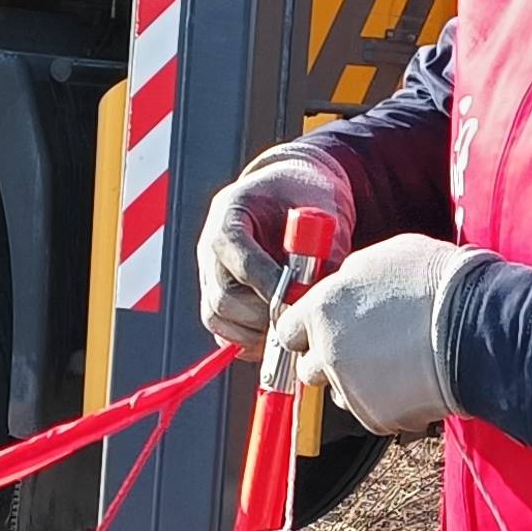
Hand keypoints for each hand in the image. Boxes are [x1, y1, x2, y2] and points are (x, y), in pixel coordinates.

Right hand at [196, 144, 351, 352]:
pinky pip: (222, 328)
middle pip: (222, 297)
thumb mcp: (320, 211)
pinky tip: (276, 338)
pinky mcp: (217, 293)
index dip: (269, 285)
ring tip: (288, 333)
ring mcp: (210, 272)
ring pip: (216, 317)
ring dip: (253, 334)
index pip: (239, 259)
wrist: (294, 190)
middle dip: (262, 316)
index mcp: (230, 212)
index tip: (297, 299)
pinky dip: (246, 340)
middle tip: (295, 322)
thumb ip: (321, 251)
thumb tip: (317, 298)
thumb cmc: (307, 195)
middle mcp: (211, 246)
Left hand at [266, 233, 469, 437]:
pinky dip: (388, 403)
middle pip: (308, 368)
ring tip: (397, 364)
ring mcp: (350, 387)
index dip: (305, 331)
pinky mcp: (374, 416)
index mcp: (323, 308)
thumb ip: (349, 280)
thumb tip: (341, 287)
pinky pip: (371, 413)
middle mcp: (328, 351)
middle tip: (362, 350)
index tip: (320, 332)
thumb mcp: (383, 259)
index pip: (287, 330)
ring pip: (340, 393)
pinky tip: (415, 380)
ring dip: (358, 384)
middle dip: (328, 361)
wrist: (477, 326)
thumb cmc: (437, 283)